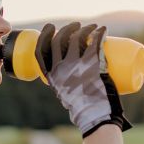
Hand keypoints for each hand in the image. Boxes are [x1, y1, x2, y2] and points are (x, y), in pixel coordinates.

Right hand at [35, 22, 131, 136]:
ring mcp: (77, 65)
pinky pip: (95, 42)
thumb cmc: (82, 109)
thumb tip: (71, 77)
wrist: (96, 116)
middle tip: (76, 26)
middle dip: (66, 28)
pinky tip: (102, 29)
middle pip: (60, 40)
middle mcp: (61, 69)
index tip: (50, 28)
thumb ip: (66, 84)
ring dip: (84, 28)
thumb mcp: (66, 95)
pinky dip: (99, 33)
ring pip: (77, 38)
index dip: (44, 36)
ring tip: (92, 27)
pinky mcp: (93, 64)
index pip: (41, 50)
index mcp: (51, 76)